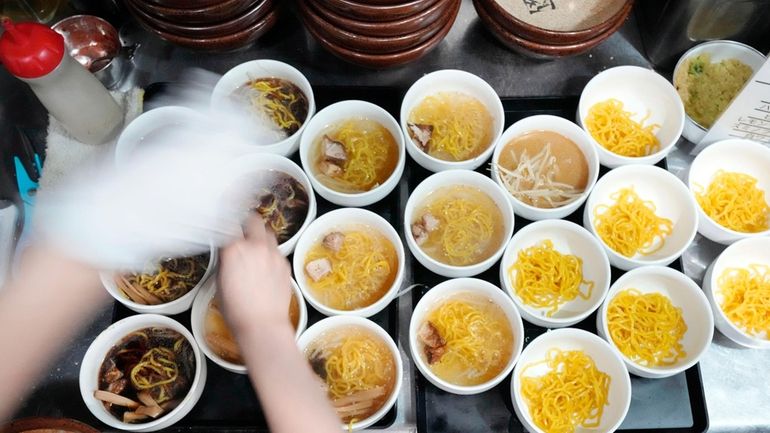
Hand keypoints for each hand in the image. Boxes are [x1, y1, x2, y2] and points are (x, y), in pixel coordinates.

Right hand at [218, 216, 291, 335]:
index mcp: (234, 249)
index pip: (228, 225)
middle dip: (247, 223)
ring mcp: (273, 254)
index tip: (224, 230)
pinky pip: (277, 251)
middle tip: (242, 231)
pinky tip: (265, 266)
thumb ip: (225, 261)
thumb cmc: (236, 309)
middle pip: (253, 220)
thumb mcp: (220, 282)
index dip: (226, 226)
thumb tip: (228, 253)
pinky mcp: (285, 264)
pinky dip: (270, 253)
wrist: (263, 325)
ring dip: (261, 236)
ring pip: (268, 233)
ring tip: (255, 248)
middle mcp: (256, 246)